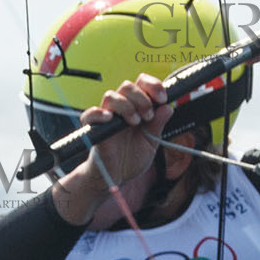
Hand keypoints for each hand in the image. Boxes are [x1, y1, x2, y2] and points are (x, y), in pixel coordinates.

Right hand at [51, 74, 175, 224]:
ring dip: (127, 106)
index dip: (153, 85)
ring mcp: (106, 118)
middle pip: (127, 86)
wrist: (116, 176)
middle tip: (148, 116)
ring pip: (111, 96)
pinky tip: (110, 119)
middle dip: (142, 98)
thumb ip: (158, 125)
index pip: (142, 84)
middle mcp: (121, 109)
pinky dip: (99, 113)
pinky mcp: (94, 129)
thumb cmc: (131, 158)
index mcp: (136, 107)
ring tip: (135, 123)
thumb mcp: (151, 142)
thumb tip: (169, 107)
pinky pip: (90, 114)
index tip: (163, 98)